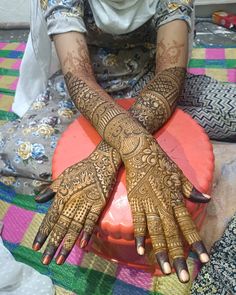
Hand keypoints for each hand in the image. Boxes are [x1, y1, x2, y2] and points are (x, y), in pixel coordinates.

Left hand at [32, 142, 119, 264]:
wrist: (102, 162)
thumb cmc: (82, 169)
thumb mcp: (64, 176)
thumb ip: (51, 189)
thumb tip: (37, 200)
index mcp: (63, 195)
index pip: (50, 218)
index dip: (43, 232)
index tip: (36, 246)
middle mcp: (73, 202)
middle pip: (61, 226)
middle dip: (52, 244)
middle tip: (45, 260)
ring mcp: (86, 204)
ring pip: (75, 227)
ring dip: (67, 244)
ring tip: (60, 259)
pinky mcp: (99, 204)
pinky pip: (92, 221)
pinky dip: (87, 233)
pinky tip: (82, 245)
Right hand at [123, 134, 209, 282]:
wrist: (140, 152)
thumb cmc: (161, 163)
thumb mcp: (180, 175)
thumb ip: (192, 190)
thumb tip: (206, 199)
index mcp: (176, 199)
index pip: (188, 225)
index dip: (196, 243)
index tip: (203, 259)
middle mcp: (164, 205)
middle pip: (173, 234)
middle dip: (179, 255)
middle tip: (183, 275)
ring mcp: (149, 204)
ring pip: (156, 232)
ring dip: (161, 251)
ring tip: (165, 269)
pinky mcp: (136, 202)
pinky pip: (138, 222)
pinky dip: (140, 236)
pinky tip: (141, 249)